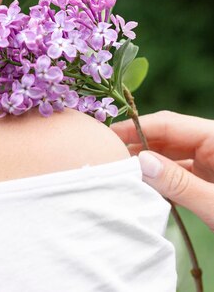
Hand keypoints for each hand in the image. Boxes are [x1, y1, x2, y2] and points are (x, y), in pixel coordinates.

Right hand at [112, 110, 213, 230]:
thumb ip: (179, 182)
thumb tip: (141, 162)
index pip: (169, 124)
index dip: (137, 128)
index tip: (108, 135)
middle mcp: (211, 145)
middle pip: (168, 137)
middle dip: (139, 145)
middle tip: (108, 155)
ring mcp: (212, 163)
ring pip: (172, 156)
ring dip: (148, 165)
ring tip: (121, 173)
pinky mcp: (211, 181)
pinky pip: (180, 173)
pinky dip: (161, 180)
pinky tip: (143, 188)